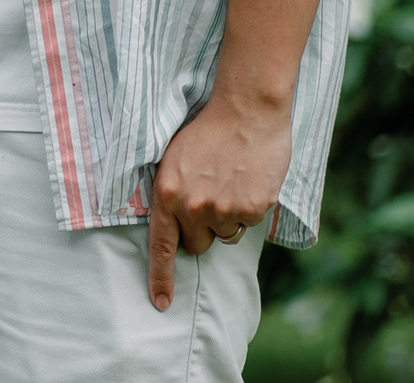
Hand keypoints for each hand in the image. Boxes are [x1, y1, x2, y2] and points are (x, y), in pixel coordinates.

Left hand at [145, 94, 289, 309]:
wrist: (246, 110)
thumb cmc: (207, 130)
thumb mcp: (174, 159)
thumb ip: (171, 194)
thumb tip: (174, 225)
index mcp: (167, 194)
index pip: (160, 246)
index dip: (160, 277)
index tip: (160, 302)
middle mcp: (193, 208)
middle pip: (197, 245)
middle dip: (201, 232)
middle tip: (209, 200)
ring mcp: (225, 210)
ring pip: (225, 235)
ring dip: (226, 219)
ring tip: (228, 182)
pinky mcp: (253, 208)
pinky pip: (248, 223)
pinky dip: (249, 208)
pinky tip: (247, 181)